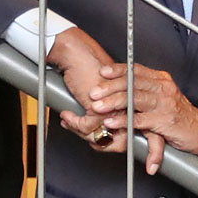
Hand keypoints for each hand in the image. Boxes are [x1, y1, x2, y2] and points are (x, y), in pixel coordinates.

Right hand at [46, 28, 117, 146]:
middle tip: (78, 129)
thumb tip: (99, 131)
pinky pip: (85, 127)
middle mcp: (126, 108)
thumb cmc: (89, 69)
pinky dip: (72, 123)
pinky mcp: (100, 109)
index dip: (109, 142)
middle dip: (93, 139)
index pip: (127, 134)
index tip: (93, 138)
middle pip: (114, 140)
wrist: (78, 55)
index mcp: (131, 103)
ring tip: (69, 121)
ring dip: (79, 131)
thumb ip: (106, 111)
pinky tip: (66, 116)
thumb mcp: (103, 93)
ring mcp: (114, 109)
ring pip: (98, 135)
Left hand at [89, 63, 197, 173]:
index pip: (137, 70)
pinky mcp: (164, 120)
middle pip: (132, 83)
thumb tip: (123, 88)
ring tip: (98, 107)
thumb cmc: (180, 115)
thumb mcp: (164, 97)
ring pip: (134, 98)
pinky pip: (139, 119)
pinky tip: (112, 122)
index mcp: (162, 80)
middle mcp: (163, 88)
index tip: (103, 71)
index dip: (118, 70)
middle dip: (110, 87)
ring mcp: (164, 103)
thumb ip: (147, 91)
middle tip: (94, 92)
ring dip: (113, 103)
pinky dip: (123, 120)